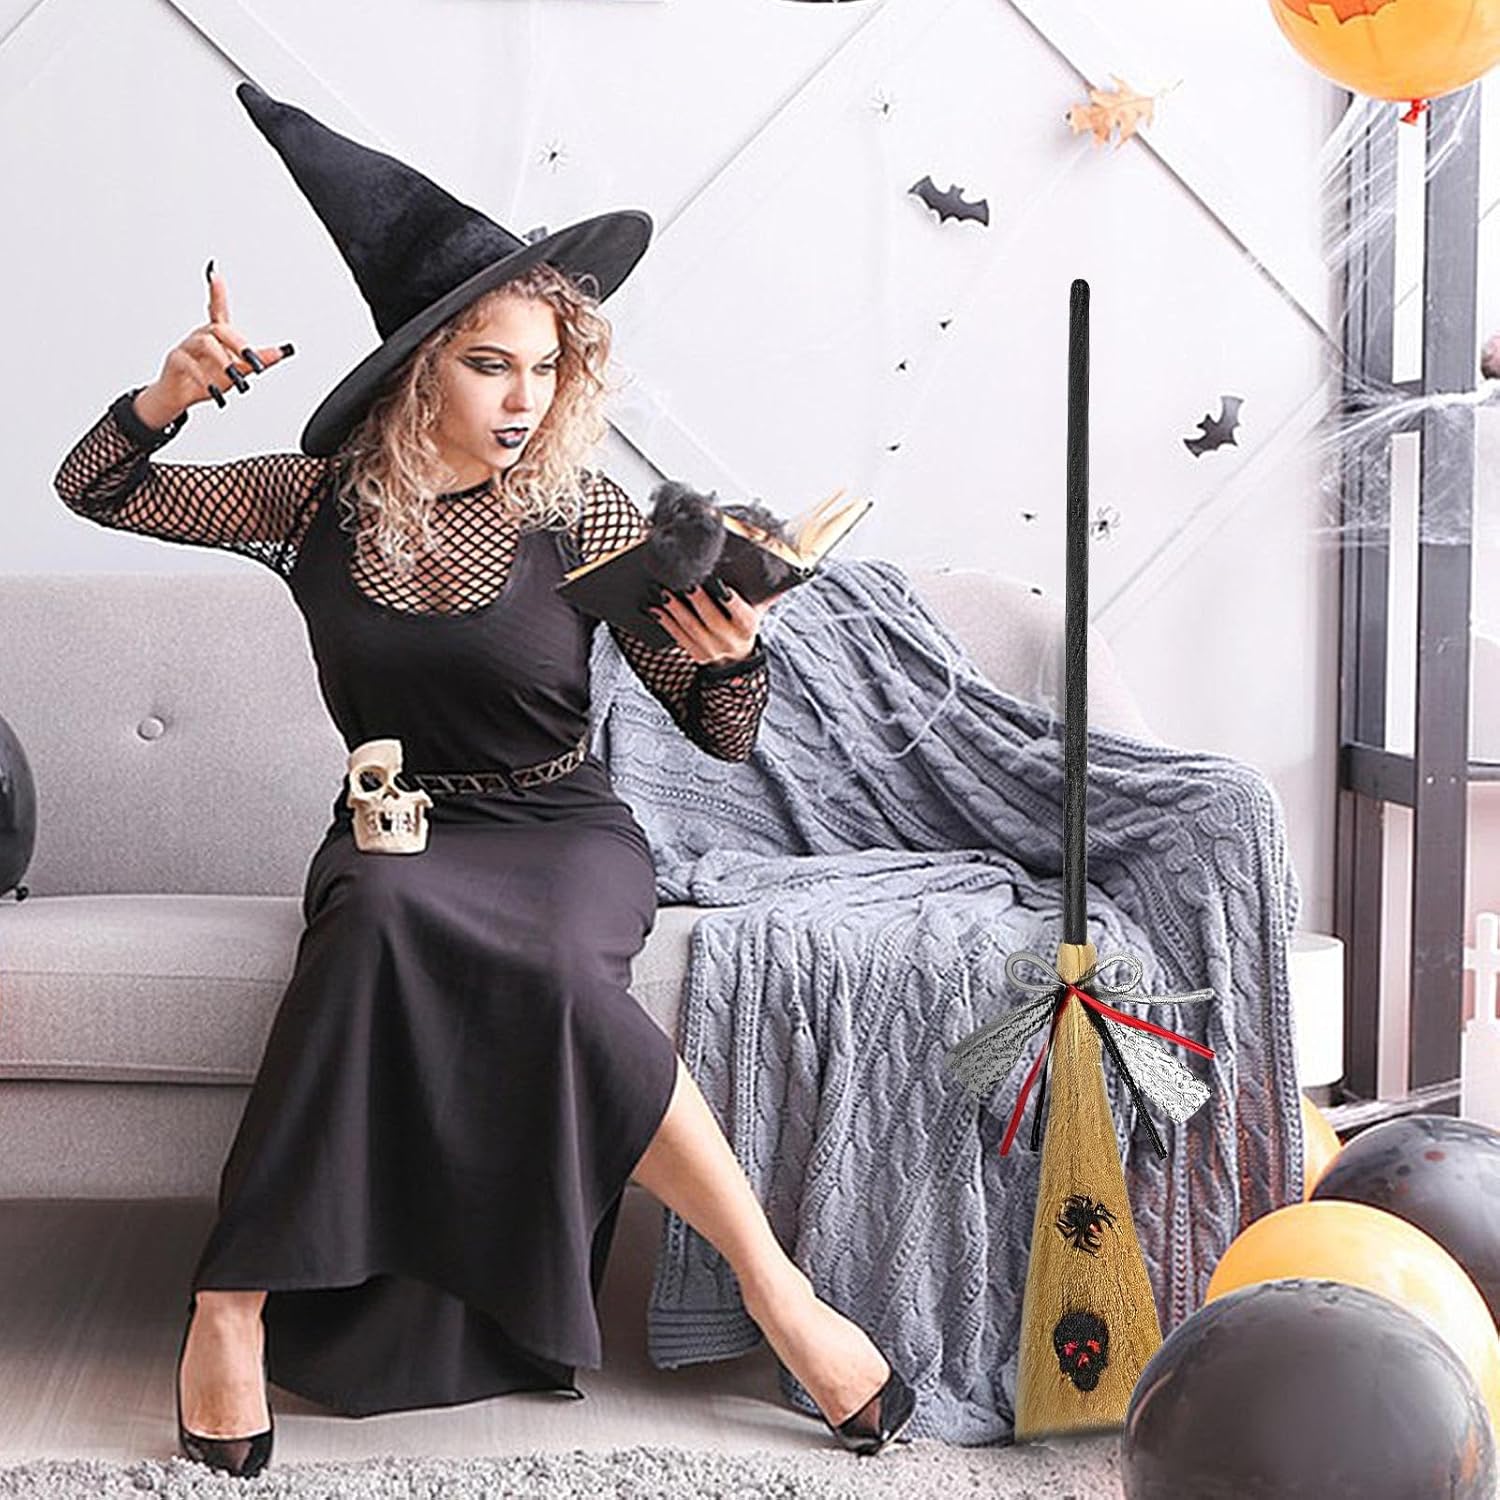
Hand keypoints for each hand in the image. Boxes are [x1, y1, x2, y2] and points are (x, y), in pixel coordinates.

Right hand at [134, 264, 293, 427]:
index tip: (214, 274)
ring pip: (205, 343)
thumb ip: (259, 360)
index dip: (217, 291)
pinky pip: (189, 364)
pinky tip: (212, 389)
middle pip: (219, 328)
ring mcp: (187, 347)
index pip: (217, 308)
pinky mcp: (176, 361)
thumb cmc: (209, 378)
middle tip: (251, 358)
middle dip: (238, 342)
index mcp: (216, 334)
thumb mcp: (240, 369)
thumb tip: (283, 351)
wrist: (182, 395)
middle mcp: (201, 335)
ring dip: (222, 360)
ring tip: (234, 377)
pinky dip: (203, 377)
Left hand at [647, 581, 783, 665]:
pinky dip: (665, 622)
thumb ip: (767, 592)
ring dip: (676, 610)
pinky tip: (654, 608)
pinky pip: (677, 637)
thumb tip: (789, 570)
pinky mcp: (695, 654)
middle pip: (712, 619)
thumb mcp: (759, 610)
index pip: (740, 611)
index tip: (719, 584)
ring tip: (663, 591)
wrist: (737, 661)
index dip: (729, 599)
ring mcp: (711, 649)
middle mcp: (730, 640)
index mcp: (748, 626)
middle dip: (697, 600)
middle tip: (684, 581)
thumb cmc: (745, 626)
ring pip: (691, 628)